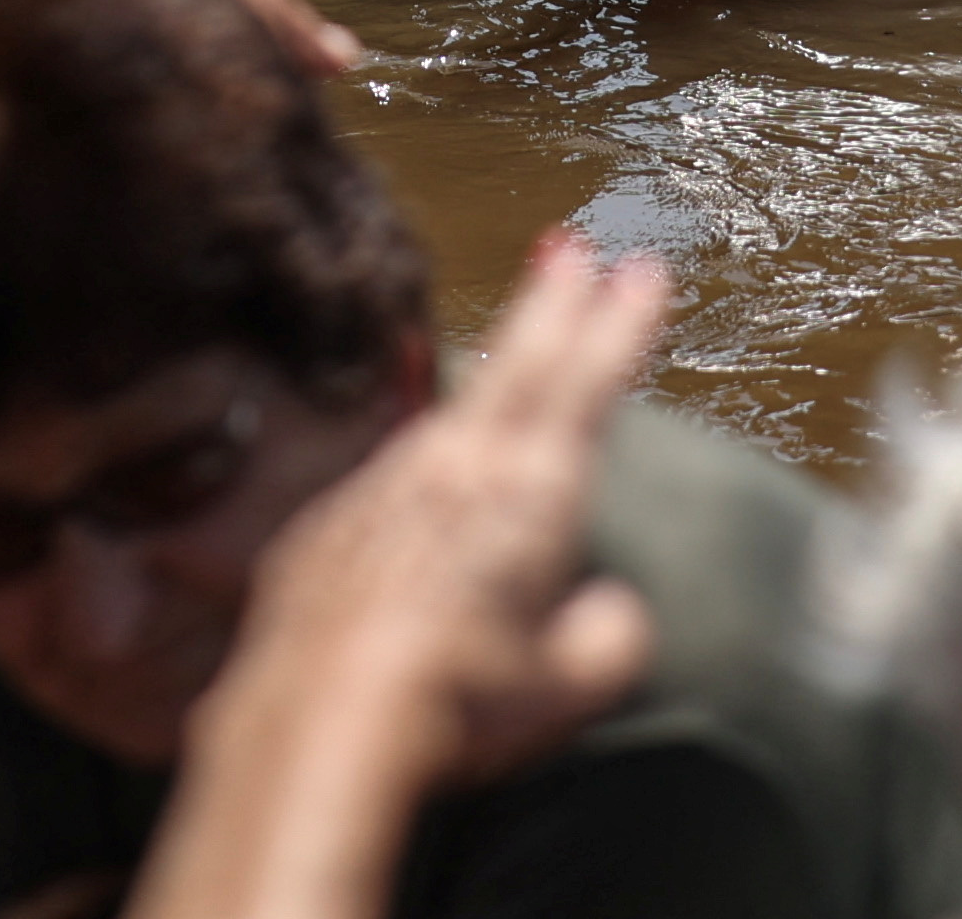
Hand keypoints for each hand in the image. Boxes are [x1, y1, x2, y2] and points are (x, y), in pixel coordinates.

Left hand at [207, 237, 669, 785]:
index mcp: (531, 493)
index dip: (620, 327)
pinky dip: (426, 457)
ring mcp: (386, 489)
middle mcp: (459, 471)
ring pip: (454, 410)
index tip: (642, 270)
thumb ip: (607, 638)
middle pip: (518, 366)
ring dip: (493, 368)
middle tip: (572, 247)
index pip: (588, 387)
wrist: (320, 715)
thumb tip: (611, 611)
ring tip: (518, 345)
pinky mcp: (331, 526)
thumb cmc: (459, 701)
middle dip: (552, 304)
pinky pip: (393, 476)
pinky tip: (430, 471)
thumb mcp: (567, 688)